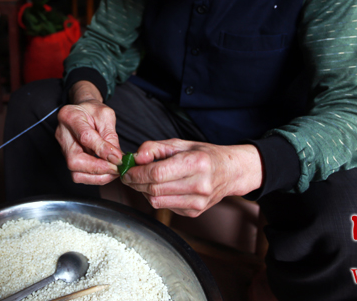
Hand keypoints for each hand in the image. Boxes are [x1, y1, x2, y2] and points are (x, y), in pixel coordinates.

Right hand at [54, 82, 124, 185]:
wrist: (83, 111)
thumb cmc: (94, 111)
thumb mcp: (106, 116)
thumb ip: (110, 136)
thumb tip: (116, 159)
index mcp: (70, 116)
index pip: (85, 138)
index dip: (103, 150)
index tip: (118, 159)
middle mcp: (62, 135)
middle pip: (75, 161)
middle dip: (99, 169)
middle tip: (117, 169)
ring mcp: (63, 149)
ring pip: (76, 173)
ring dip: (98, 177)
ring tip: (114, 171)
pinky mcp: (68, 159)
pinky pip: (79, 175)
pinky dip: (95, 177)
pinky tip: (107, 171)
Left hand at [122, 139, 262, 216]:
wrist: (230, 172)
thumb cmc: (203, 155)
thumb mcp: (180, 144)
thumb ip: (154, 148)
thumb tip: (135, 158)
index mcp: (196, 163)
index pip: (156, 173)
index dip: (136, 173)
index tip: (127, 170)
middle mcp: (199, 185)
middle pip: (154, 189)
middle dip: (136, 182)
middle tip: (129, 175)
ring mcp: (198, 202)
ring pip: (156, 201)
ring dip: (143, 191)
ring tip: (143, 180)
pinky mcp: (194, 213)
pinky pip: (165, 207)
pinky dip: (156, 197)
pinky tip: (160, 187)